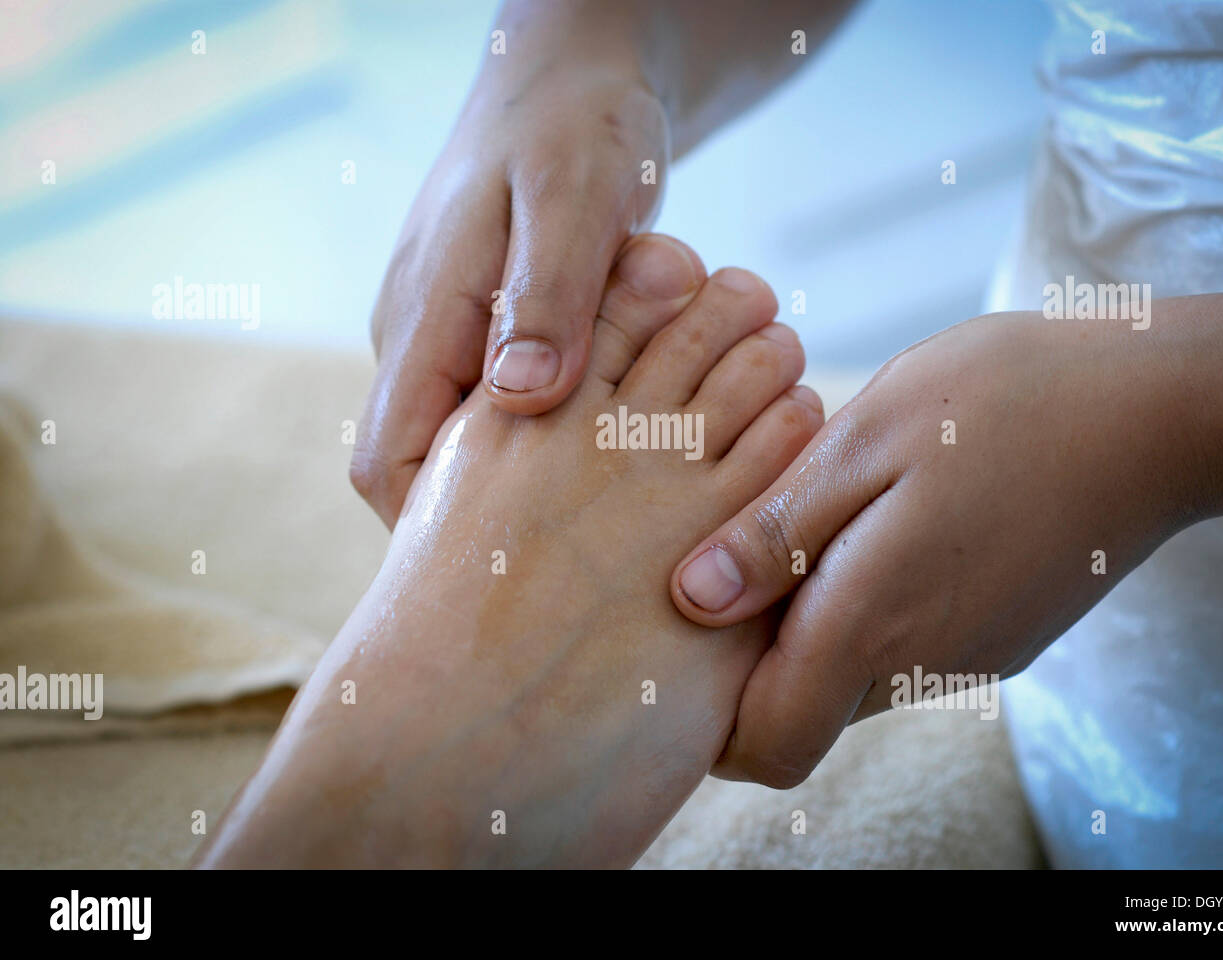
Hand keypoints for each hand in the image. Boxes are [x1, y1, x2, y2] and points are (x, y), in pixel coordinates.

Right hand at [351, 54, 668, 526]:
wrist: (575, 76)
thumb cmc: (572, 125)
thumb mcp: (570, 198)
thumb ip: (547, 294)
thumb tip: (521, 400)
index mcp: (424, 317)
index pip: (387, 461)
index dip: (426, 535)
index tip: (500, 576)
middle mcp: (429, 339)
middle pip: (429, 470)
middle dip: (489, 522)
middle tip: (577, 560)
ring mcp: (462, 339)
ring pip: (477, 445)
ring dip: (538, 477)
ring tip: (614, 508)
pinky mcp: (500, 333)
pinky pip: (515, 408)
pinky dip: (564, 436)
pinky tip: (625, 451)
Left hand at [669, 307, 1222, 786]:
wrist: (1160, 410)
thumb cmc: (1007, 401)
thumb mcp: (868, 441)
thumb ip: (777, 531)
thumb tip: (691, 601)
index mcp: (874, 620)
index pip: (767, 742)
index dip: (713, 722)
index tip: (684, 651)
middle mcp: (923, 666)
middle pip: (804, 712)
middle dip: (754, 661)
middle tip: (734, 558)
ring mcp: (970, 659)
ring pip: (853, 681)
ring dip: (814, 627)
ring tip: (807, 525)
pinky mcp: (1002, 638)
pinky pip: (907, 653)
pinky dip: (869, 612)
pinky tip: (875, 527)